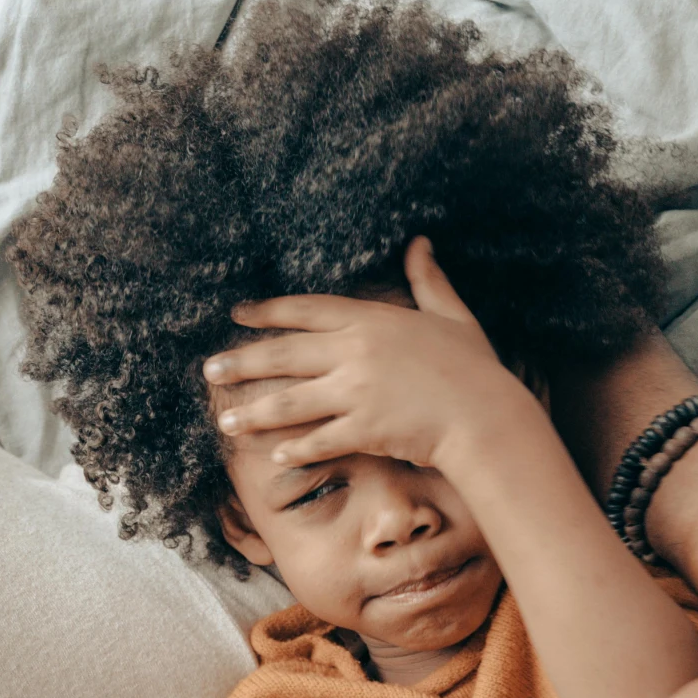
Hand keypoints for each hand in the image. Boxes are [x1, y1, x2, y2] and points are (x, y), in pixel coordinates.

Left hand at [204, 238, 544, 472]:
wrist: (488, 415)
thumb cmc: (475, 368)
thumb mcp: (452, 316)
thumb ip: (428, 281)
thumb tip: (420, 243)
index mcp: (372, 321)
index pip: (306, 310)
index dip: (267, 312)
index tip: (237, 315)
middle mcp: (356, 353)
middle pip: (285, 354)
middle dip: (242, 362)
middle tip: (209, 370)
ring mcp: (357, 392)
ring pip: (291, 401)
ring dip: (253, 412)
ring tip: (225, 421)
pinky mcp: (364, 430)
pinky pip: (319, 439)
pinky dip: (295, 447)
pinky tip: (272, 454)